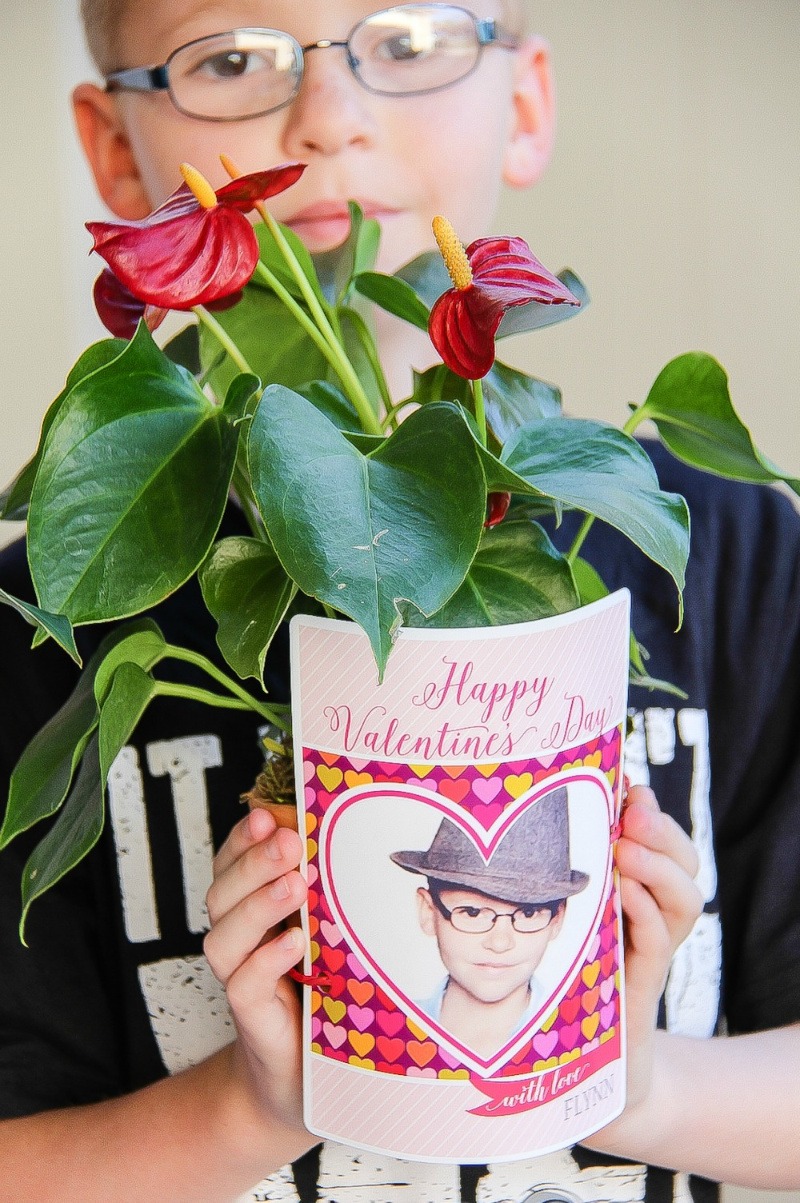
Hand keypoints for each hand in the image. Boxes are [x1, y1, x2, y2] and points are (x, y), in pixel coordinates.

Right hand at [203, 806, 312, 1155]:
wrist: (303, 1078)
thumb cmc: (323, 992)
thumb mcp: (328, 931)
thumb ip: (326, 889)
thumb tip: (352, 831)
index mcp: (252, 911)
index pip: (232, 864)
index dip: (243, 839)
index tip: (267, 815)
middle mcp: (240, 941)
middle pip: (222, 893)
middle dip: (254, 862)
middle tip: (289, 841)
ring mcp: (242, 980)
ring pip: (225, 937)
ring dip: (258, 905)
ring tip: (294, 884)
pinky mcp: (253, 1019)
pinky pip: (244, 986)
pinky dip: (265, 961)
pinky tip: (293, 943)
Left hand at [583, 784, 702, 1148]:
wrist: (585, 1078)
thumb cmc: (564, 992)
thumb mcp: (556, 926)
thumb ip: (547, 886)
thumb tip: (510, 825)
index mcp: (634, 899)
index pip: (663, 846)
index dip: (653, 814)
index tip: (629, 784)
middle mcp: (649, 922)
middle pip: (684, 865)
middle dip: (664, 832)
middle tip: (635, 810)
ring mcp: (648, 955)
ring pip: (682, 902)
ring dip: (659, 867)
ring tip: (630, 847)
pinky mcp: (640, 991)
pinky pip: (656, 948)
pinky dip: (647, 915)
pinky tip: (628, 894)